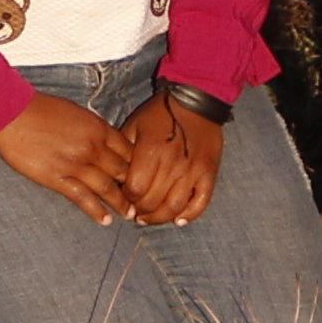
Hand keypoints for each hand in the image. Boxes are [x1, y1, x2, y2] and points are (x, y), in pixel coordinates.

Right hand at [0, 93, 138, 225]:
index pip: (129, 151)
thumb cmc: (42, 109)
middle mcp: (92, 147)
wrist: (14, 113)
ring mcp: (76, 164)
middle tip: (144, 201)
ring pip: (107, 188)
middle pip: (123, 172)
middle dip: (135, 188)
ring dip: (121, 203)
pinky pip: (82, 198)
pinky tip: (106, 220)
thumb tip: (106, 141)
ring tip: (131, 214)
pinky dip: (96, 211)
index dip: (139, 166)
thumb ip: (94, 128)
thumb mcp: (77, 113)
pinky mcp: (57, 178)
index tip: (144, 177)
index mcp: (99, 128)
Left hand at [116, 91, 225, 225]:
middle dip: (140, 210)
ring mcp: (192, 171)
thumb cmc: (160, 114)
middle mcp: (172, 164)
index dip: (126, 198)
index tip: (124, 196)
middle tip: (135, 211)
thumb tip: (113, 175)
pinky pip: (200, 202)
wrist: (196, 102)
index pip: (135, 189)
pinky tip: (178, 220)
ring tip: (150, 217)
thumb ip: (123, 151)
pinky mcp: (208, 173)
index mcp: (151, 151)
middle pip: (152, 202)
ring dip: (160, 218)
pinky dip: (190, 215)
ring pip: (174, 207)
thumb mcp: (135, 125)